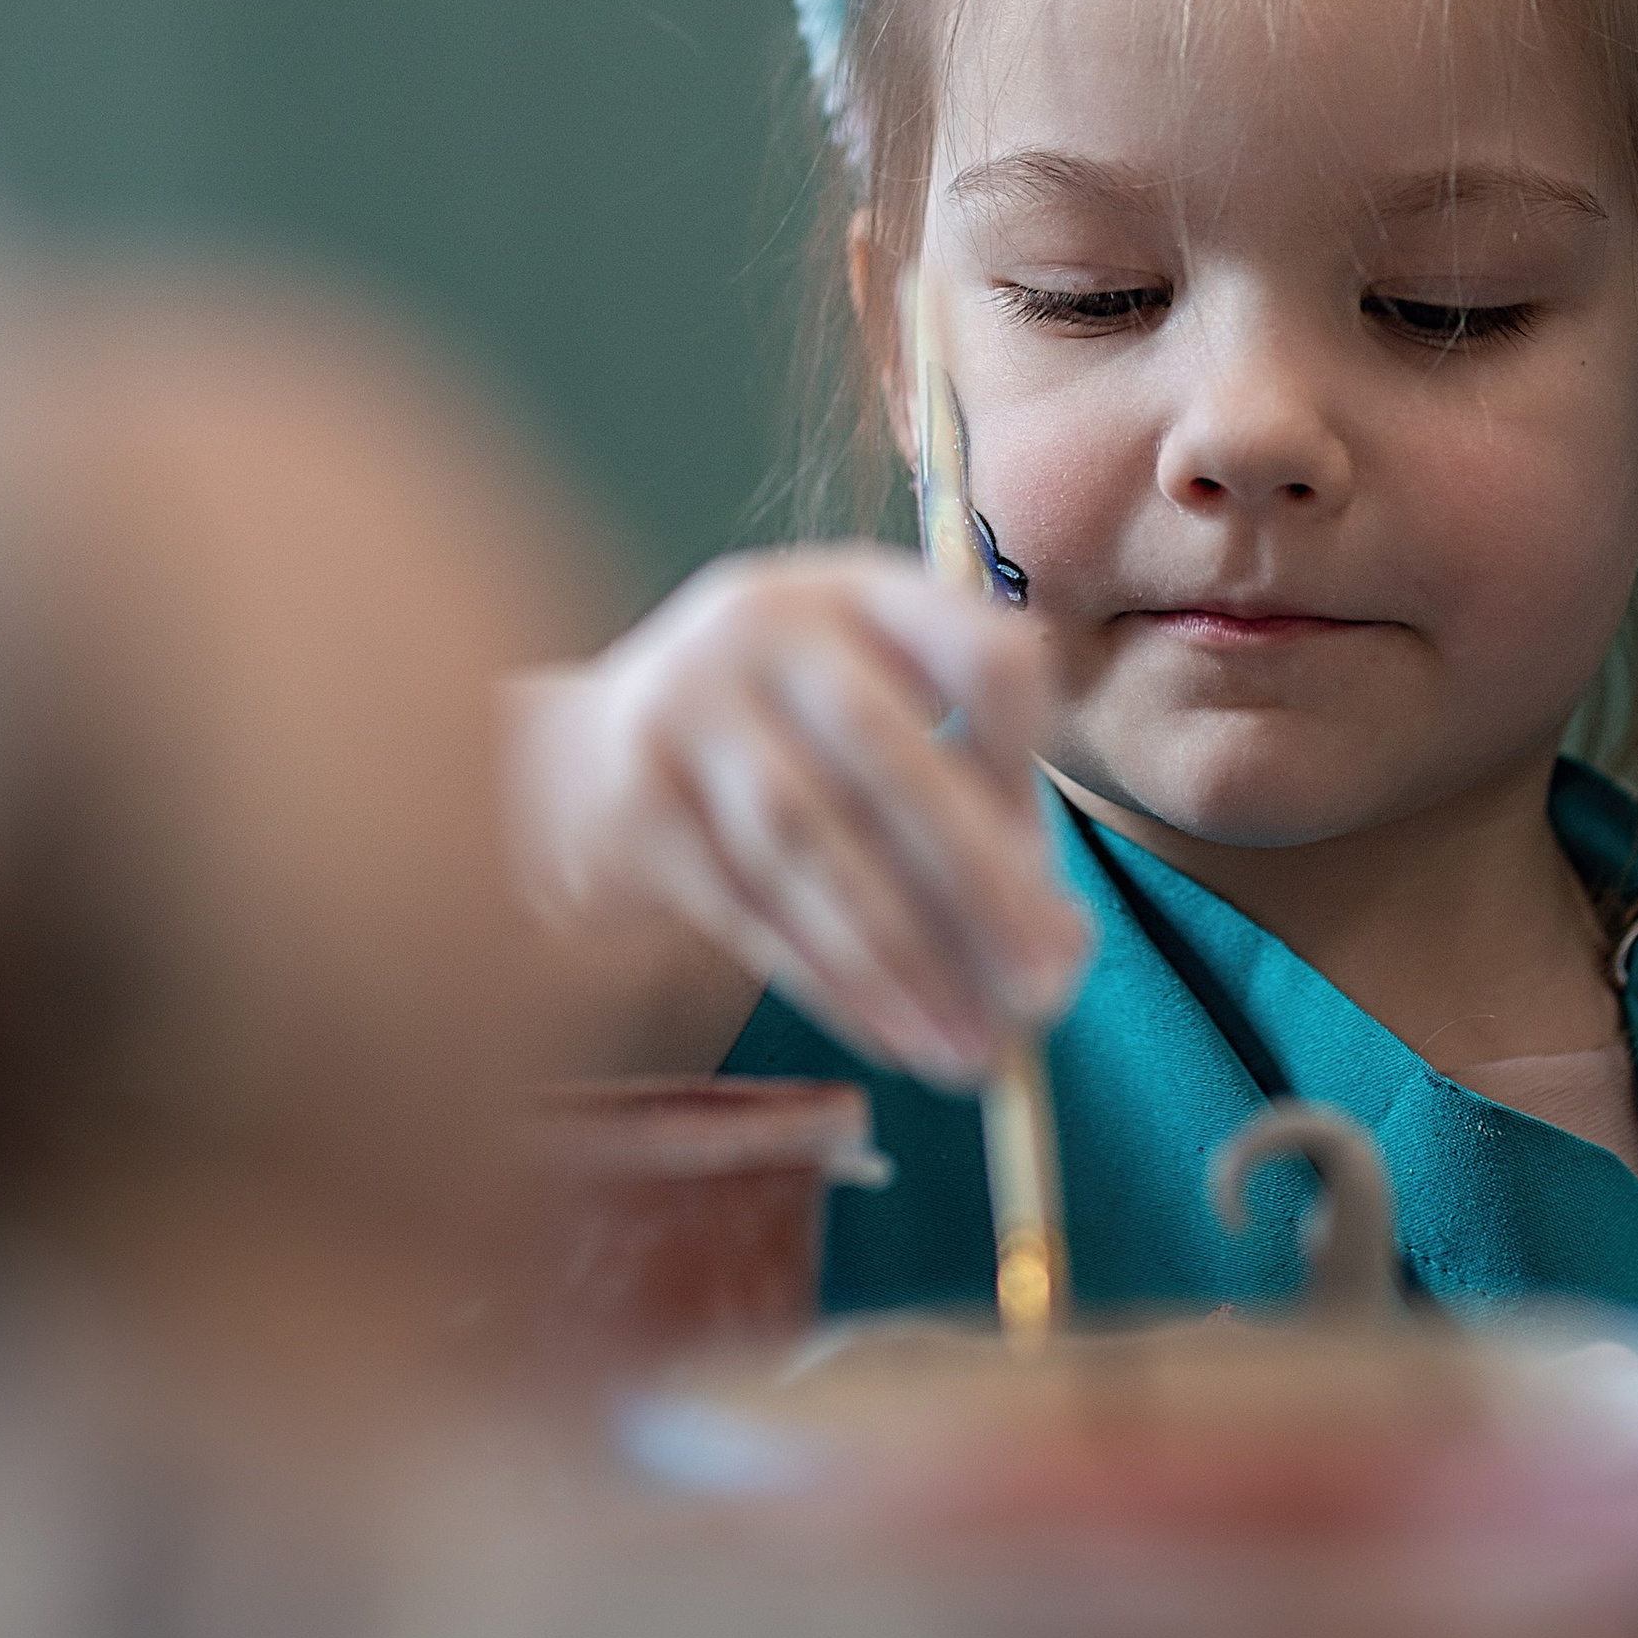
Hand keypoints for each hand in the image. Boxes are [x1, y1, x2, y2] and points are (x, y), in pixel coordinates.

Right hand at [510, 547, 1087, 1081]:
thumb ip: (965, 798)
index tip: (1049, 861)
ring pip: (810, 846)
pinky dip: (828, 981)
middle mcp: (765, 625)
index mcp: (856, 590)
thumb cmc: (776, 747)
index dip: (1026, 758)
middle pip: (888, 756)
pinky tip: (889, 1034)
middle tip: (1043, 988)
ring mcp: (685, 707)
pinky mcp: (634, 802)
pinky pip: (748, 908)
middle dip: (976, 884)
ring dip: (902, 959)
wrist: (579, 765)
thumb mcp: (863, 716)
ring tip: (969, 1046)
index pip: (977, 649)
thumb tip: (1058, 944)